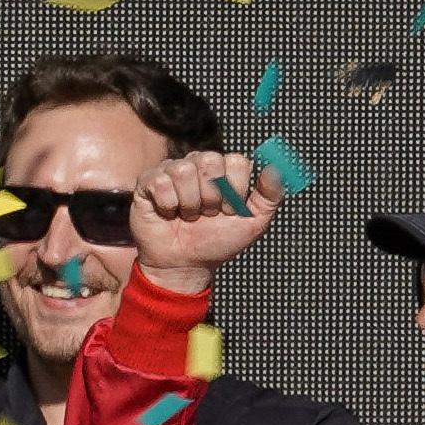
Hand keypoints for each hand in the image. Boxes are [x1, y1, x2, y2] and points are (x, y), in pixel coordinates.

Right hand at [126, 153, 278, 289]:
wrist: (185, 265)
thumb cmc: (217, 242)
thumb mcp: (253, 222)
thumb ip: (270, 195)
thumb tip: (277, 168)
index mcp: (223, 171)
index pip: (236, 160)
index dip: (235, 188)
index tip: (229, 210)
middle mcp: (197, 166)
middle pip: (210, 160)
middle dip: (212, 195)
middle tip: (207, 213)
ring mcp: (171, 172)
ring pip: (183, 170)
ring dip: (189, 202)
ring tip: (188, 216)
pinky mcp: (147, 183)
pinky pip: (160, 182)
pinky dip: (168, 205)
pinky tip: (169, 214)